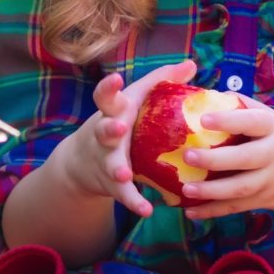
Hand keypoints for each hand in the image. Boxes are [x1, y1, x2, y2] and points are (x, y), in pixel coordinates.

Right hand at [40, 60, 196, 219]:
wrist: (82, 162)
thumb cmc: (121, 120)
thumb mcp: (135, 100)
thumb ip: (161, 81)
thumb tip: (192, 63)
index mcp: (113, 112)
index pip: (106, 97)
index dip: (109, 88)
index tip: (116, 79)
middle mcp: (105, 134)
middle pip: (103, 130)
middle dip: (109, 129)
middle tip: (117, 128)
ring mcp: (106, 160)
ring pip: (110, 164)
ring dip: (117, 168)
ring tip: (123, 174)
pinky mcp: (111, 183)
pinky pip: (124, 194)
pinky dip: (134, 201)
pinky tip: (146, 210)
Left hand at [176, 95, 273, 221]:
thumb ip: (247, 108)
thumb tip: (210, 95)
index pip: (252, 122)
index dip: (228, 120)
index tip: (203, 119)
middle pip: (245, 158)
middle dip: (214, 159)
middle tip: (188, 155)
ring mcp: (270, 181)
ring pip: (240, 188)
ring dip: (211, 191)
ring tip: (186, 189)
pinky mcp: (264, 200)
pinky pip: (237, 207)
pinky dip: (213, 211)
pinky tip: (191, 212)